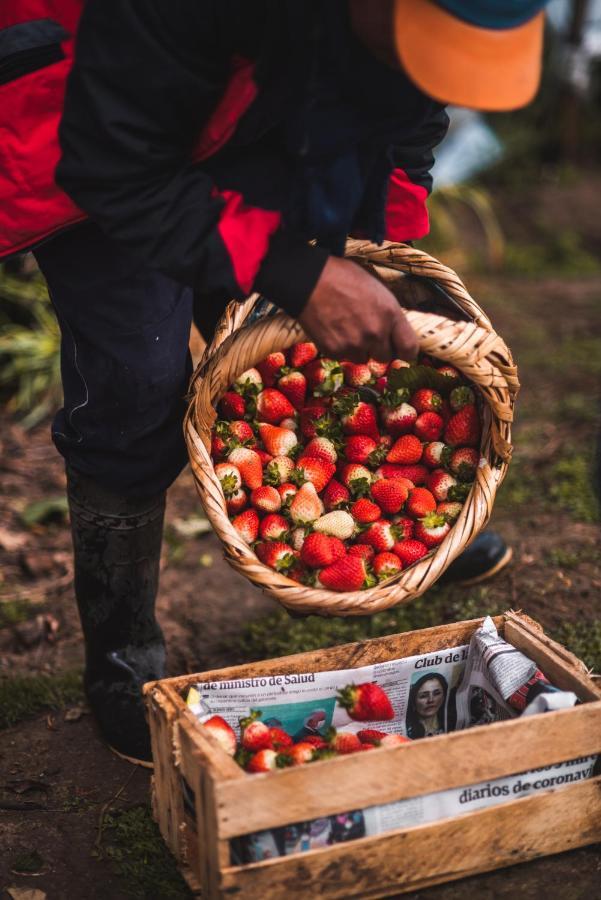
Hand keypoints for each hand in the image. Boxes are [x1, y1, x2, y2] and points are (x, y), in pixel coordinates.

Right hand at [298, 256, 417, 362]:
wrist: (308, 281)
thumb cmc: (343, 277)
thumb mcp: (377, 289)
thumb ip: (389, 314)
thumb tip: (394, 331)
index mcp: (390, 314)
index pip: (410, 349)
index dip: (404, 351)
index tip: (398, 348)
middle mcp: (375, 333)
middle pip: (385, 357)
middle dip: (378, 348)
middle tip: (366, 334)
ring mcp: (354, 344)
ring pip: (363, 358)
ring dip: (358, 349)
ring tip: (346, 329)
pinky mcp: (335, 351)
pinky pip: (344, 357)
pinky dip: (341, 347)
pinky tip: (333, 330)